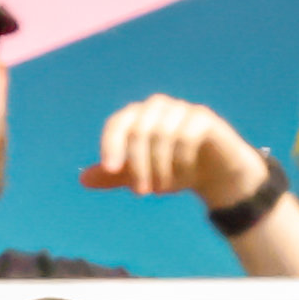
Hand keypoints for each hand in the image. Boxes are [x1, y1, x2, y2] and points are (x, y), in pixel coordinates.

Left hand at [84, 91, 273, 214]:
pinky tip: (184, 176)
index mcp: (139, 116)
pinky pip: (186, 135)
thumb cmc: (174, 170)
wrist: (216, 176)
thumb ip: (114, 175)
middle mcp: (158, 107)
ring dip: (160, 166)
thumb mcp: (141, 176)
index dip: (111, 145)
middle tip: (143, 192)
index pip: (118, 123)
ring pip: (161, 133)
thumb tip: (82, 179)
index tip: (111, 170)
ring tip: (164, 187)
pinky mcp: (204, 118)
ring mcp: (182, 110)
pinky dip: (181, 160)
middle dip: (138, 165)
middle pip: (138, 130)